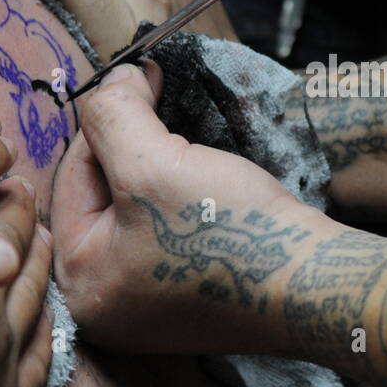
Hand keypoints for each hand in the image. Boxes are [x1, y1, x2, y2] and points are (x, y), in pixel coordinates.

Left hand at [50, 64, 330, 352]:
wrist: (314, 284)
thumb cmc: (229, 231)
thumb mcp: (155, 163)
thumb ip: (115, 115)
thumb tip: (111, 78)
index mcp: (80, 284)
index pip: (72, 178)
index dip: (106, 123)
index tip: (141, 80)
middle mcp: (105, 304)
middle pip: (101, 197)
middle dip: (131, 148)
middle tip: (163, 104)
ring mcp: (147, 308)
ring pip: (137, 213)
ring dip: (158, 168)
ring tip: (191, 146)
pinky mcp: (186, 299)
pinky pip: (166, 236)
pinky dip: (180, 200)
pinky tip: (206, 182)